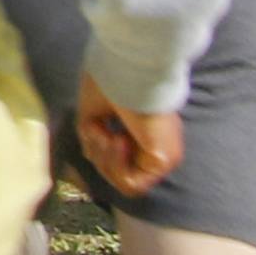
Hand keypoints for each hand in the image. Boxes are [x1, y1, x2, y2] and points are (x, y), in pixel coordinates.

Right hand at [75, 73, 182, 196]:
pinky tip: (117, 140)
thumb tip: (91, 155)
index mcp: (144, 132)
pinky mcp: (163, 159)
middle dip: (98, 154)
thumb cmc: (111, 82)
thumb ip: (93, 136)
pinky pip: (132, 183)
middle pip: (118, 172)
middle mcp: (155, 145)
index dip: (98, 150)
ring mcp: (162, 154)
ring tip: (106, 133)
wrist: (129, 70)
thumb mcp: (93, 114)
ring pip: (124, 182)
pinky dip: (116, 167)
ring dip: (105, 160)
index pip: (118, 159)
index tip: (94, 129)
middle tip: (97, 130)